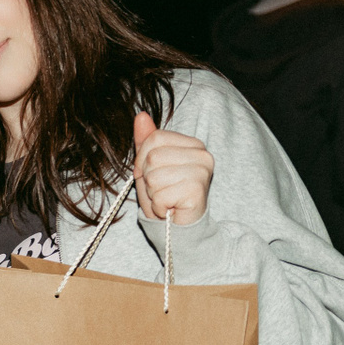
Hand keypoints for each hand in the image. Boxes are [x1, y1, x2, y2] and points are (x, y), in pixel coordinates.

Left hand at [131, 112, 212, 226]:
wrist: (180, 228)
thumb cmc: (166, 196)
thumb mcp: (150, 166)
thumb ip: (146, 141)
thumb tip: (141, 115)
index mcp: (193, 144)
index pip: (154, 139)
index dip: (142, 160)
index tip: (151, 175)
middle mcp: (202, 154)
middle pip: (152, 157)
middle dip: (147, 178)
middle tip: (161, 191)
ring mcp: (202, 171)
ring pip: (154, 176)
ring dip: (153, 194)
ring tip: (166, 199)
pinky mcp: (197, 189)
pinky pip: (160, 194)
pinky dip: (159, 206)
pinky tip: (171, 209)